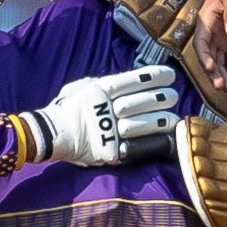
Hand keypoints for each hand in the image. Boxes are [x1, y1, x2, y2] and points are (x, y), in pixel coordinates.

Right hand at [20, 65, 179, 166]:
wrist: (52, 134)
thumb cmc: (68, 107)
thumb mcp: (82, 86)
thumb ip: (103, 82)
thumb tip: (127, 80)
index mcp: (99, 91)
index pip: (133, 81)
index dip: (154, 77)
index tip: (170, 75)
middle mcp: (105, 109)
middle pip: (141, 101)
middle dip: (161, 98)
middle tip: (174, 95)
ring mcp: (108, 131)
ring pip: (142, 124)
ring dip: (161, 121)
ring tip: (174, 117)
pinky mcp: (110, 151)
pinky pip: (135, 147)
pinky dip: (151, 143)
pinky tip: (164, 139)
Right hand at [194, 0, 226, 91]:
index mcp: (206, 21)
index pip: (201, 42)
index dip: (203, 56)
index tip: (209, 67)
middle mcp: (211, 33)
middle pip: (209, 56)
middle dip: (213, 72)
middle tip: (219, 84)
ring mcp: (220, 39)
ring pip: (219, 62)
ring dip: (222, 75)